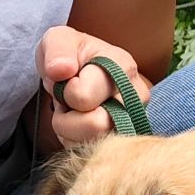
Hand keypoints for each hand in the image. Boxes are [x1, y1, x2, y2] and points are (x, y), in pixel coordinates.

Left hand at [36, 26, 152, 149]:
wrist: (79, 73)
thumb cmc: (71, 55)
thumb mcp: (58, 39)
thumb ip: (57, 49)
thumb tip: (60, 70)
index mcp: (122, 66)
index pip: (82, 96)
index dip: (65, 92)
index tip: (68, 80)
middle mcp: (136, 96)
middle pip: (95, 126)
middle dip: (67, 119)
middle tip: (67, 102)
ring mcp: (134, 121)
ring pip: (93, 144)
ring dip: (70, 131)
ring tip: (73, 112)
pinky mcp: (126, 141)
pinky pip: (91, 154)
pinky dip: (76, 142)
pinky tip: (79, 125)